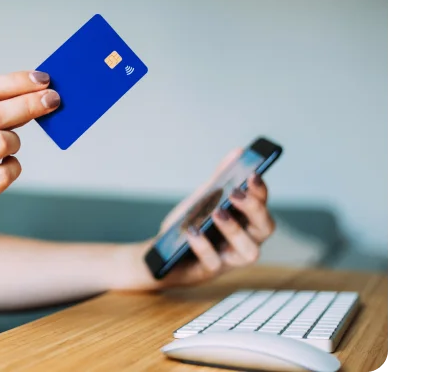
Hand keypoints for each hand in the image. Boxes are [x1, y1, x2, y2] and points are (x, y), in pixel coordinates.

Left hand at [116, 148, 275, 290]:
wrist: (160, 253)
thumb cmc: (188, 226)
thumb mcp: (203, 199)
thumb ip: (221, 179)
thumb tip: (239, 152)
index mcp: (245, 222)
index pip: (263, 206)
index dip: (261, 191)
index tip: (252, 174)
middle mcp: (244, 242)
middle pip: (265, 228)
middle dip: (254, 209)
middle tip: (235, 193)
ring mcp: (229, 260)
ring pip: (249, 252)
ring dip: (234, 229)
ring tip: (217, 212)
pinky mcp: (209, 273)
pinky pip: (213, 262)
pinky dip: (203, 245)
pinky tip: (192, 230)